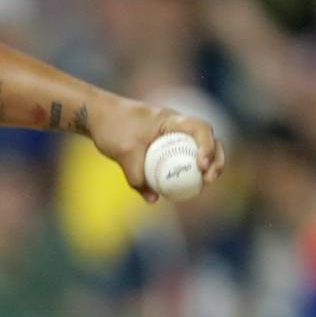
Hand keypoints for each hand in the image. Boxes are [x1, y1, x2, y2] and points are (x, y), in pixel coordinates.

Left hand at [90, 98, 225, 202]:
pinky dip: (187, 172)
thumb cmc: (113, 127)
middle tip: (208, 181)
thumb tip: (153, 199)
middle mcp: (178, 127)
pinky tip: (183, 190)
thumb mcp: (124, 152)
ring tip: (202, 187)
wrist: (99, 117)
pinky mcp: (165, 147)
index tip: (201, 166)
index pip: (200, 129)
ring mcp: (174, 136)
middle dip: (216, 160)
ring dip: (206, 168)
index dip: (207, 147)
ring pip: (198, 151)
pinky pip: (182, 159)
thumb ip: (137, 176)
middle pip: (209, 140)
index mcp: (173, 120)